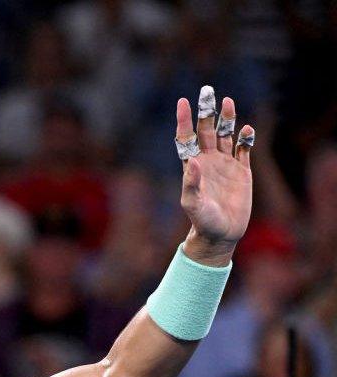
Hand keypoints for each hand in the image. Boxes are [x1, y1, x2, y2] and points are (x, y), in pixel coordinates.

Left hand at [175, 88, 253, 265]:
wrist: (221, 233)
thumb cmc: (202, 220)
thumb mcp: (193, 204)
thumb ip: (191, 183)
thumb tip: (192, 161)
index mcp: (192, 165)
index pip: (186, 137)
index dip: (184, 119)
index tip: (182, 101)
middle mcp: (208, 160)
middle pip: (206, 130)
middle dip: (207, 111)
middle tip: (207, 90)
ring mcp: (225, 164)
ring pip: (225, 135)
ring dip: (227, 119)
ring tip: (228, 101)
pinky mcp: (242, 171)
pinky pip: (243, 149)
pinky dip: (245, 139)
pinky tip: (246, 130)